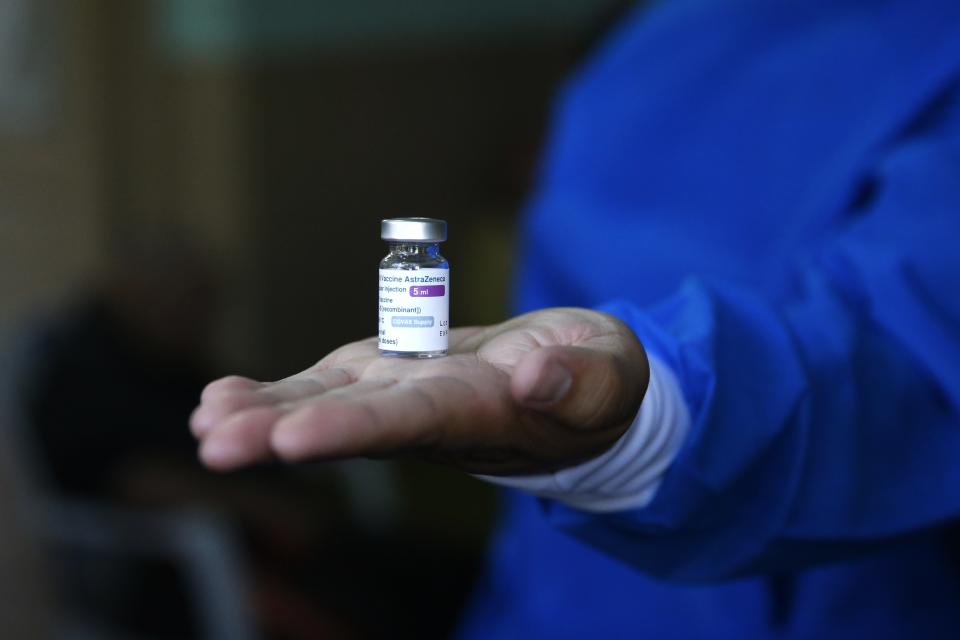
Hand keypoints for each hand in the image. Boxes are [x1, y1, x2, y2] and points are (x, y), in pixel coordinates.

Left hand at [191, 308, 648, 474]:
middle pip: (350, 424)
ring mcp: (403, 394)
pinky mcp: (388, 374)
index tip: (292, 440)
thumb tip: (536, 378)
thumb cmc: (598, 379)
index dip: (353, 429)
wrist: (568, 382)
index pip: (412, 423)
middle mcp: (429, 414)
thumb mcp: (610, 373)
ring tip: (206, 422)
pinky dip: (273, 394)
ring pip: (326, 405)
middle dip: (282, 432)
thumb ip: (583, 380)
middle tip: (216, 445)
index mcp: (483, 413)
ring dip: (262, 415)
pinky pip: (324, 387)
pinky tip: (220, 399)